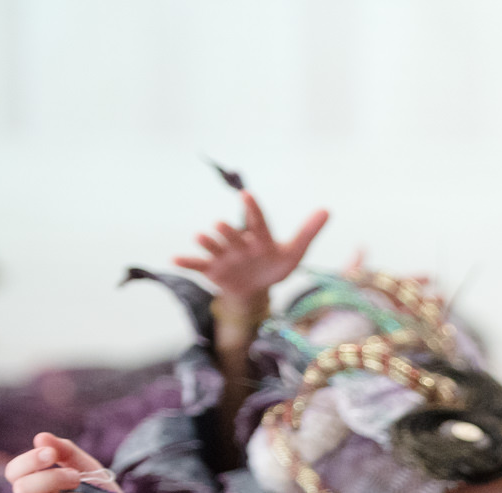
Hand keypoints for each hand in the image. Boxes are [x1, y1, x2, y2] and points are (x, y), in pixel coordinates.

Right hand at [171, 191, 328, 312]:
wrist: (255, 289)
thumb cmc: (273, 266)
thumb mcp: (293, 253)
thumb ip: (307, 232)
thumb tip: (327, 209)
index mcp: (259, 239)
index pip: (258, 222)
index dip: (253, 210)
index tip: (246, 195)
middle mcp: (239, 244)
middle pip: (233, 235)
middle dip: (227, 231)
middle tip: (222, 224)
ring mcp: (224, 256)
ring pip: (214, 247)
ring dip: (207, 242)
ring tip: (202, 237)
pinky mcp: (212, 270)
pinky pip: (197, 265)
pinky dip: (186, 262)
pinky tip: (174, 259)